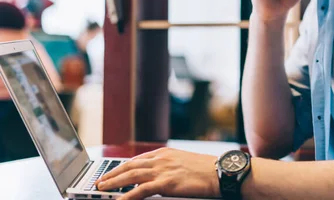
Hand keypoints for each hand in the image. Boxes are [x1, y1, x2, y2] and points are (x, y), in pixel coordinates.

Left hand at [96, 148, 220, 199]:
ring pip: (131, 176)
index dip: (121, 167)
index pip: (137, 160)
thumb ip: (168, 166)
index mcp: (165, 153)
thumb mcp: (183, 163)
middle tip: (100, 181)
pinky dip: (127, 195)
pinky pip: (141, 190)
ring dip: (113, 182)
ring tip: (101, 188)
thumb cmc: (206, 169)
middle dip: (112, 174)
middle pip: (130, 166)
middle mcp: (161, 159)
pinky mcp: (167, 182)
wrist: (220, 172)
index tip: (111, 173)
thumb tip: (157, 176)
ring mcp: (163, 170)